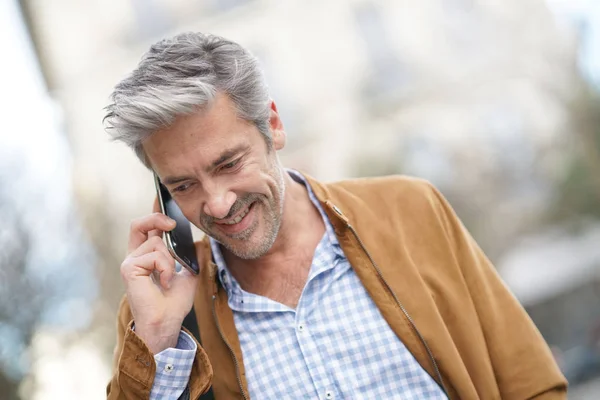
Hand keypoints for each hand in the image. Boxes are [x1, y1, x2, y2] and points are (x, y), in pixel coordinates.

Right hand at [120, 200, 198, 353]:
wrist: (166, 322)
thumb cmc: (174, 302)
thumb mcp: (189, 274)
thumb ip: (192, 256)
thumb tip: (201, 241)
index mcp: (146, 256)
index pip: (147, 227)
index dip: (154, 211)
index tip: (161, 196)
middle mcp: (135, 256)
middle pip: (139, 223)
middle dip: (156, 217)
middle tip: (173, 223)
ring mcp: (130, 261)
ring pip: (156, 242)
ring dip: (170, 259)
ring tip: (170, 278)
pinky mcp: (128, 268)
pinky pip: (154, 255)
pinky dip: (166, 267)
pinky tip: (164, 282)